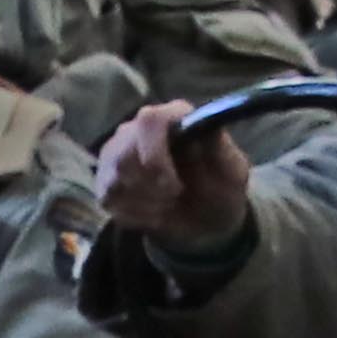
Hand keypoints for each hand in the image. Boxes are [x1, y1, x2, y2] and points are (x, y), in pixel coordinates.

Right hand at [92, 100, 251, 247]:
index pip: (149, 120)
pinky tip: (152, 213)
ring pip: (114, 179)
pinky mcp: (104, 180)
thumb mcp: (232, 173)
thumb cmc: (219, 189)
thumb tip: (207, 128)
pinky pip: (108, 200)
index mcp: (173, 117)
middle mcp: (137, 129)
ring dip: (145, 203)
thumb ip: (220, 151)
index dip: (156, 156)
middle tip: (174, 198)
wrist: (205, 219)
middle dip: (149, 187)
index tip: (173, 187)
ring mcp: (116, 154)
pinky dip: (134, 215)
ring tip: (167, 206)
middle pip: (123, 154)